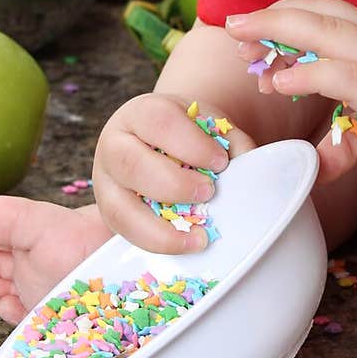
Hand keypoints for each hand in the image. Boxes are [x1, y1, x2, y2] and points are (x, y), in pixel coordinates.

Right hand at [92, 93, 255, 250]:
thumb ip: (229, 141)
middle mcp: (114, 144)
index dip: (191, 144)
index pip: (159, 121)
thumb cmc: (184, 135)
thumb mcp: (206, 126)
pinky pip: (125, 232)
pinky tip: (185, 244)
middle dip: (174, 184)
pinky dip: (156, 242)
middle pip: (132, 164)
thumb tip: (250, 168)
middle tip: (208, 193)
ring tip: (200, 236)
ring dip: (161, 228)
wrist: (155, 144)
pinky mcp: (108, 211)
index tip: (221, 162)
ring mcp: (106, 181)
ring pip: (120, 207)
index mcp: (141, 113)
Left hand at [224, 0, 356, 183]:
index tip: (251, 31)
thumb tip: (321, 164)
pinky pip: (345, 75)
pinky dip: (309, 73)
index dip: (285, 16)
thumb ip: (351, 139)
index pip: (323, 14)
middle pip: (315, 13)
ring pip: (325, 32)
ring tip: (243, 38)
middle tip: (233, 25)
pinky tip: (282, 80)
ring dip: (278, 30)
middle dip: (269, 15)